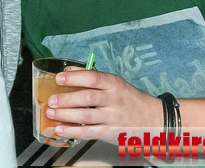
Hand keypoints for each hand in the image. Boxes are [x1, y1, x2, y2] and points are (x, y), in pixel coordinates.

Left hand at [44, 68, 160, 140]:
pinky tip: (61, 129)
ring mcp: (113, 118)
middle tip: (51, 100)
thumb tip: (67, 71)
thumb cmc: (129, 98)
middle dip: (66, 99)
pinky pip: (89, 133)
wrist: (152, 119)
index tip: (59, 78)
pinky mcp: (110, 133)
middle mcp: (114, 100)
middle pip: (87, 98)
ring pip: (86, 116)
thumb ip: (91, 76)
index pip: (93, 78)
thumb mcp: (115, 82)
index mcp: (114, 84)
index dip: (74, 77)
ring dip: (65, 115)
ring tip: (51, 113)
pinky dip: (73, 131)